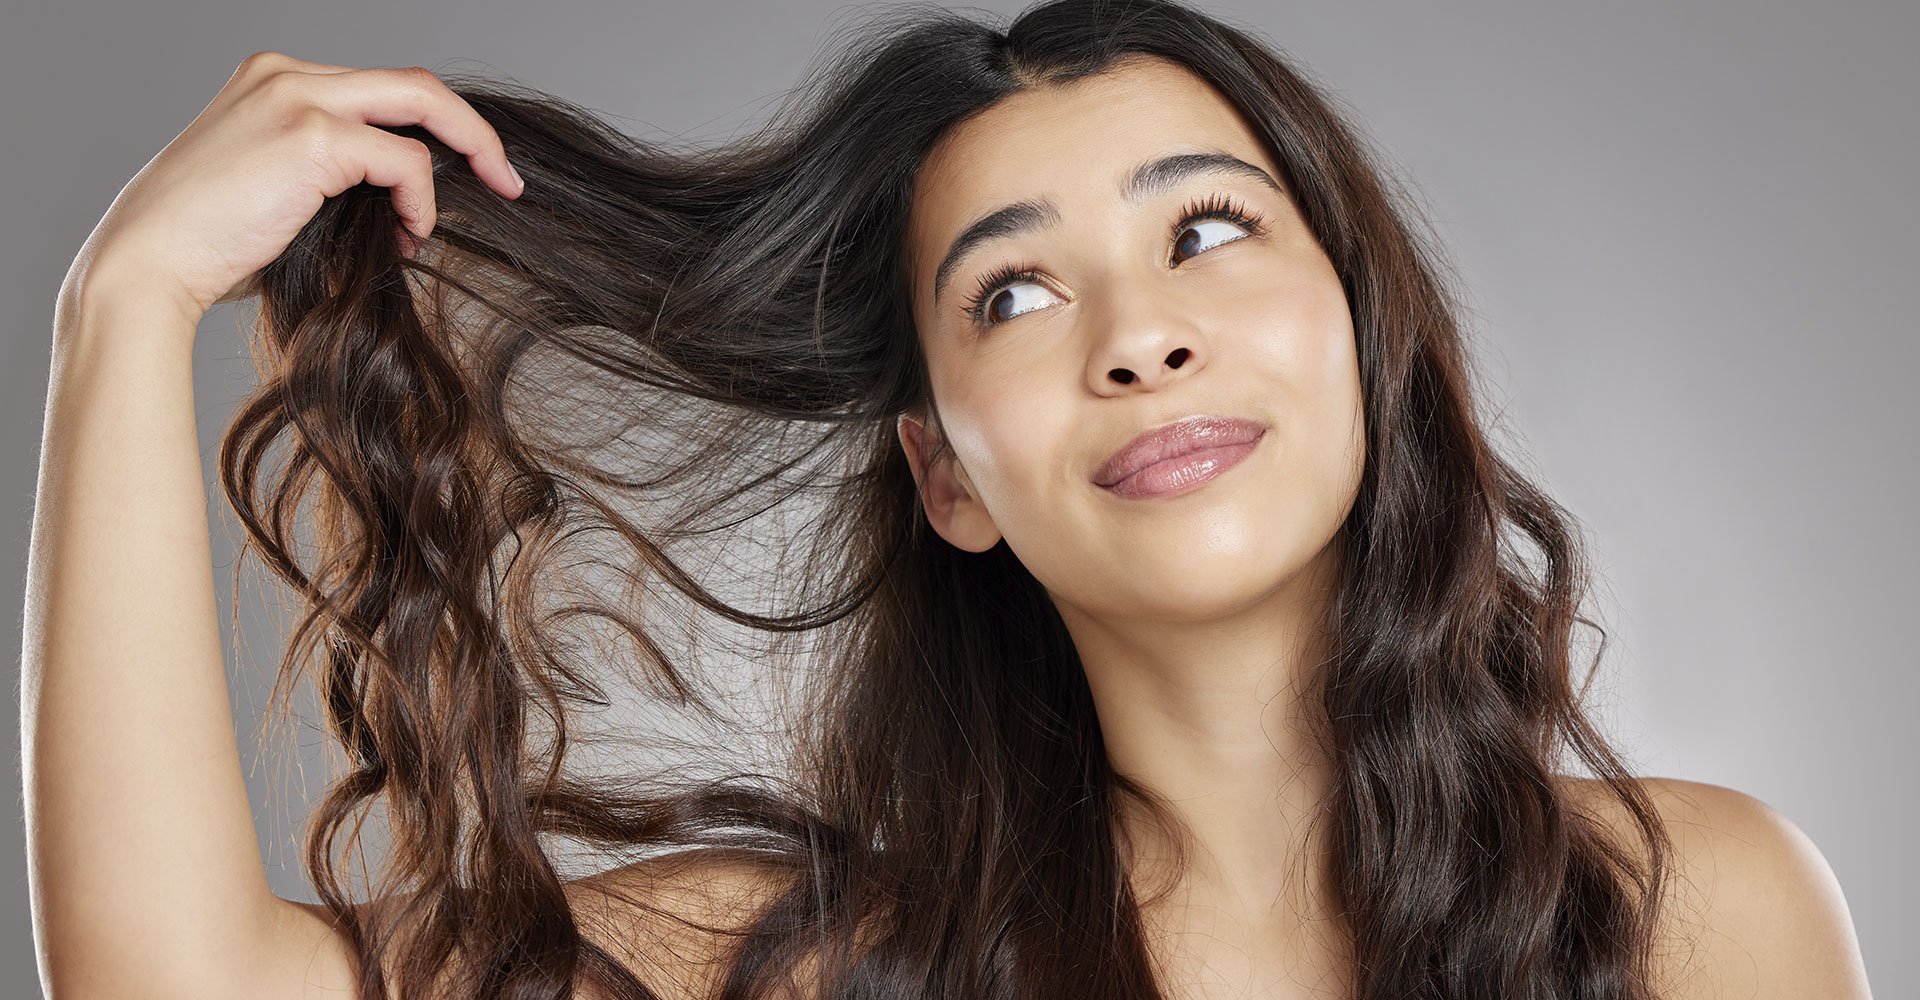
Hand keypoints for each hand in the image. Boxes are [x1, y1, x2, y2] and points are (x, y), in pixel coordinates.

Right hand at [65, 50, 523, 324]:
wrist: (147, 263)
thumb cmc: (209, 245)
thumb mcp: (278, 190)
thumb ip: (336, 176)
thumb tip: (407, 201)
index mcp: (275, 80)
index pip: (382, 88)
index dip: (433, 129)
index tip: (470, 172)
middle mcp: (288, 74)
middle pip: (414, 82)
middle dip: (472, 131)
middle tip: (507, 180)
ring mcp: (298, 97)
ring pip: (422, 105)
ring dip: (460, 162)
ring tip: (438, 225)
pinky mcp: (311, 135)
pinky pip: (404, 161)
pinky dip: (421, 201)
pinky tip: (408, 235)